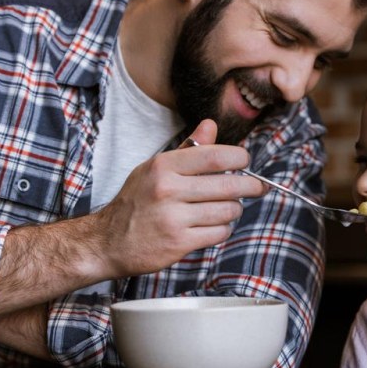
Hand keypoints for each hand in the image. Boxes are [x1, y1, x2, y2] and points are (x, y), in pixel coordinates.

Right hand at [91, 119, 265, 277]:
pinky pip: (220, 233)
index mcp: (164, 166)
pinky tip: (214, 225)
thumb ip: (188, 149)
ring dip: (234, 210)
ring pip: (228, 211)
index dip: (240, 158)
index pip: (215, 156)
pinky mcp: (179, 243)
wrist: (108, 242)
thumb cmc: (136, 201)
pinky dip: (223, 229)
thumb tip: (211, 125)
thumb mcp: (155, 168)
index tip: (246, 161)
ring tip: (227, 208)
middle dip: (252, 186)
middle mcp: (168, 190)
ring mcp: (174, 218)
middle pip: (229, 185)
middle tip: (259, 187)